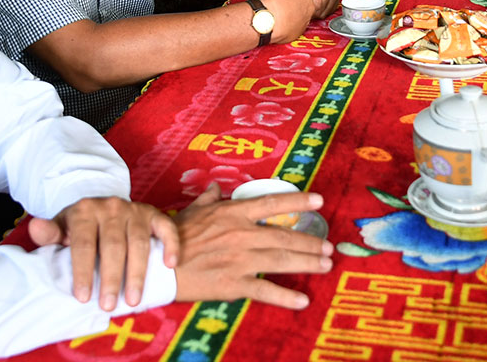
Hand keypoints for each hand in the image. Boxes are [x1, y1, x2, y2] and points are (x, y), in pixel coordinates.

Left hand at [27, 196, 179, 310]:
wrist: (102, 206)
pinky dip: (170, 245)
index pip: (83, 244)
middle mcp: (111, 207)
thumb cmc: (79, 227)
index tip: (83, 297)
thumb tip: (36, 228)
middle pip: (112, 246)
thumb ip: (49, 233)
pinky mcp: (153, 214)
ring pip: (138, 242)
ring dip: (137, 273)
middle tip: (109, 306)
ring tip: (133, 300)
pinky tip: (169, 265)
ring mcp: (134, 210)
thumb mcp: (61, 228)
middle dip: (111, 278)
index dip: (83, 272)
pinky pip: (166, 227)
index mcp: (85, 211)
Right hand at [173, 183, 333, 309]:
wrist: (157, 266)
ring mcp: (238, 259)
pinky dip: (286, 296)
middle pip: (283, 235)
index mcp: (232, 214)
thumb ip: (208, 199)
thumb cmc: (172, 238)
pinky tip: (303, 299)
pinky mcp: (233, 283)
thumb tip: (216, 188)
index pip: (271, 204)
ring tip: (325, 264)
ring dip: (306, 262)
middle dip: (310, 241)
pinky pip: (265, 289)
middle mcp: (240, 234)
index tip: (318, 201)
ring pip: (280, 259)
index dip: (297, 202)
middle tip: (329, 246)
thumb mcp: (191, 212)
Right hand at [257, 0, 316, 42]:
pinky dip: (285, 26)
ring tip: (276, 14)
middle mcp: (310, 6)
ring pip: (298, 17)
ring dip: (289, 15)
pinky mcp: (298, 33)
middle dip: (291, 3)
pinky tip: (276, 22)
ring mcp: (305, 21)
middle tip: (279, 3)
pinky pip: (292, 28)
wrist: (269, 19)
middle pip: (301, 3)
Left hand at [275, 0, 342, 17]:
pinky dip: (325, 9)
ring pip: (328, 10)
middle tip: (304, 9)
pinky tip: (316, 6)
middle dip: (313, 12)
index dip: (308, 12)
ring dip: (319, 12)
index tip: (301, 9)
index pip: (316, 5)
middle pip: (322, 9)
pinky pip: (333, 7)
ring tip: (309, 6)